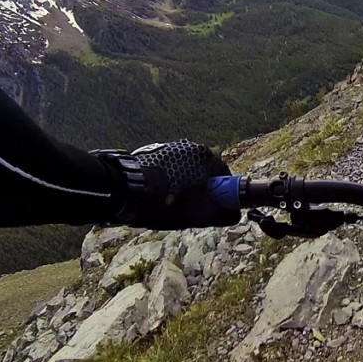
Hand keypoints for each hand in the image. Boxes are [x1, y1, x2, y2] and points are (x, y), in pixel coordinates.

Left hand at [96, 139, 239, 229]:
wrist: (127, 192)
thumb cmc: (168, 202)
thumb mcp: (199, 214)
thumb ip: (223, 215)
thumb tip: (235, 215)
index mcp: (204, 157)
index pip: (224, 174)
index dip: (224, 192)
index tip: (217, 206)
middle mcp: (189, 147)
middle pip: (204, 171)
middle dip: (203, 190)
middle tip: (195, 208)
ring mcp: (169, 148)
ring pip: (186, 171)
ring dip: (185, 185)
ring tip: (173, 204)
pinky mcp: (153, 153)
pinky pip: (170, 169)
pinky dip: (170, 181)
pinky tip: (160, 196)